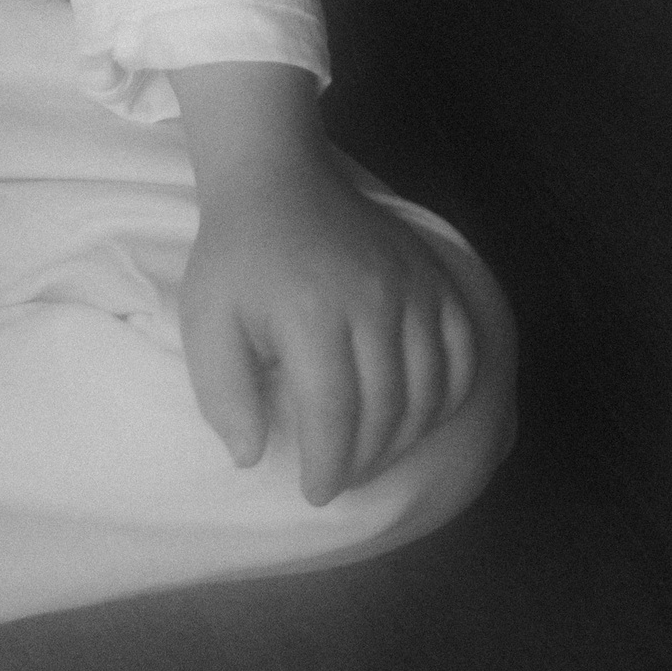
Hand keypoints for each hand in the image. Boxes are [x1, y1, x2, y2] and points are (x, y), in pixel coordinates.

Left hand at [173, 64, 478, 505]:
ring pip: (431, 388)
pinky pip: (464, 349)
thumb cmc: (237, 257)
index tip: (316, 492)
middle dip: (364, 461)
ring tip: (372, 453)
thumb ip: (223, 393)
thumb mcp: (206, 320)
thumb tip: (251, 457)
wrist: (277, 178)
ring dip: (406, 436)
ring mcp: (411, 285)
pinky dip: (452, 393)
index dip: (328, 466)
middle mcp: (371, 300)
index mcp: (311, 313)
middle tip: (342, 479)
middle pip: (387, 409)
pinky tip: (421, 412)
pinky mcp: (434, 276)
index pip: (334, 415)